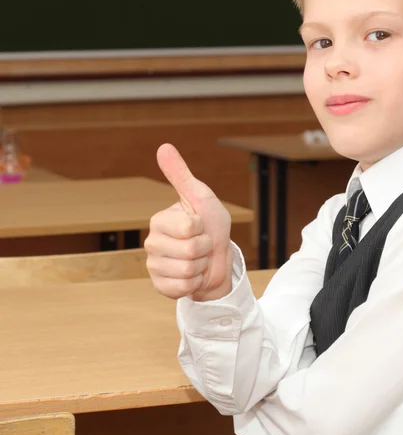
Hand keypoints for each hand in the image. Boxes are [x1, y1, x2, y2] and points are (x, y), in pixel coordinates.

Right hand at [144, 143, 232, 300]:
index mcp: (159, 220)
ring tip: (199, 259)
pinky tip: (192, 275)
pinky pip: (181, 288)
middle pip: (191, 251)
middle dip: (206, 249)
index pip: (189, 227)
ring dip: (202, 266)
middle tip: (202, 245)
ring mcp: (154, 266)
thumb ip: (181, 175)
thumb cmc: (211, 225)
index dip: (204, 228)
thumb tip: (163, 146)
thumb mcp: (201, 197)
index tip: (201, 226)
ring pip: (188, 271)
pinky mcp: (161, 286)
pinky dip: (194, 283)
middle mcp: (152, 242)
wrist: (219, 258)